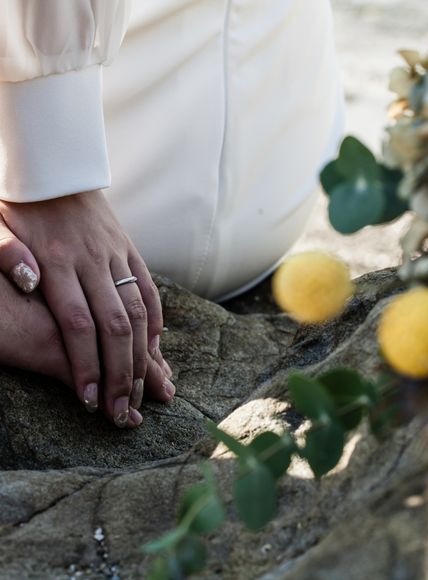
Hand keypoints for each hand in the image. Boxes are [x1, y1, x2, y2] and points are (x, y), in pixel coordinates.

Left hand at [0, 190, 169, 426]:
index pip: (77, 325)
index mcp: (56, 260)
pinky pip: (148, 289)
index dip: (86, 366)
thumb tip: (29, 283)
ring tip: (146, 389)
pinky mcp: (129, 250)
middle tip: (122, 410)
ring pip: (137, 312)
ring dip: (143, 355)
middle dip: (120, 373)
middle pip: (114, 327)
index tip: (91, 401)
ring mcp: (115, 256)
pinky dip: (155, 320)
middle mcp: (92, 262)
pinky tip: (155, 347)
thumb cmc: (19, 201)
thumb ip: (4, 251)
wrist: (55, 168)